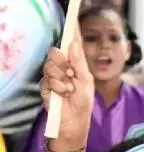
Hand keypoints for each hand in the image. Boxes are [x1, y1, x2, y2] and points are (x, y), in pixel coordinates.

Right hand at [39, 30, 93, 147]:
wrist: (74, 121)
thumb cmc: (83, 102)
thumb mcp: (85, 81)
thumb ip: (79, 62)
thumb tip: (73, 43)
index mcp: (74, 64)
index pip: (70, 47)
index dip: (71, 35)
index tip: (73, 23)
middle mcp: (62, 68)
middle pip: (55, 52)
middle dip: (63, 61)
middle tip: (71, 73)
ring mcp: (52, 76)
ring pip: (49, 65)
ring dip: (61, 77)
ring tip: (69, 89)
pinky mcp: (44, 85)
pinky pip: (46, 78)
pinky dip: (57, 86)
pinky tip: (63, 94)